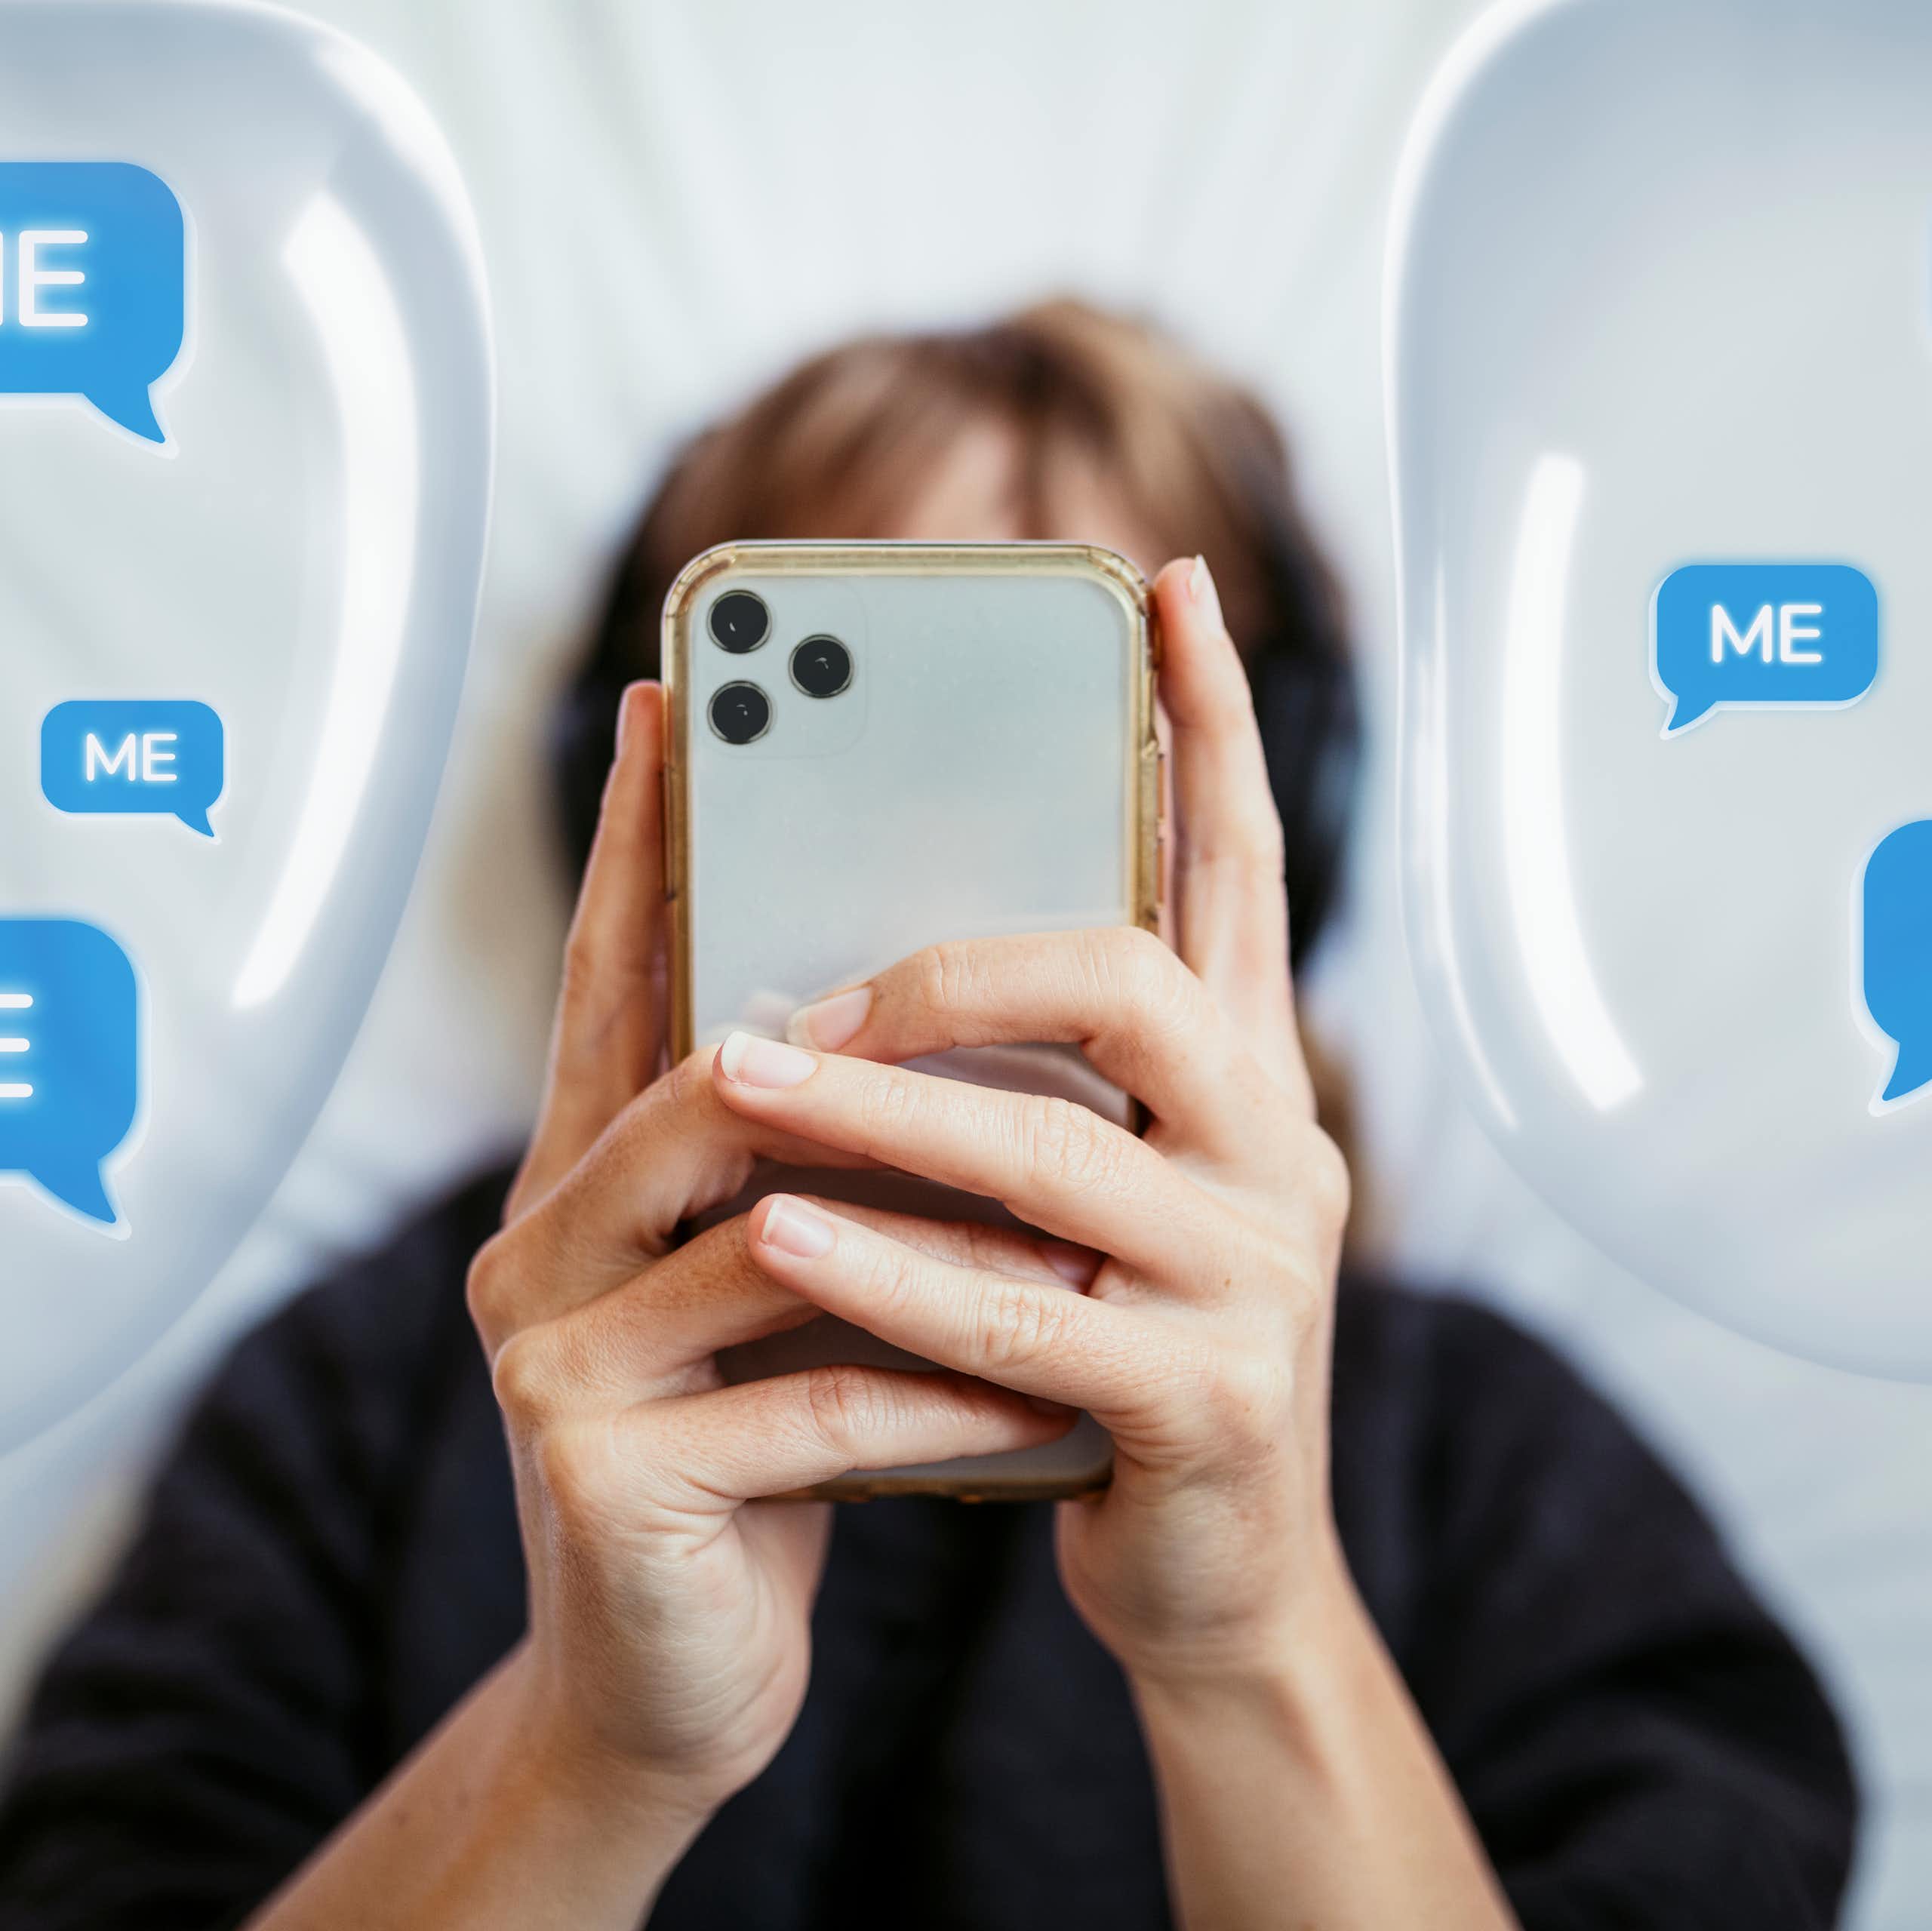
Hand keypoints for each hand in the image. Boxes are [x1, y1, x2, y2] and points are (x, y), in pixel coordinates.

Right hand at [467, 684, 1071, 1818]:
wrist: (673, 1682)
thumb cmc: (758, 1452)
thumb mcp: (784, 1290)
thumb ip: (820, 1166)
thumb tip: (942, 1019)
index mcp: (588, 1181)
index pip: (615, 980)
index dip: (635, 843)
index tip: (668, 705)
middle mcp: (539, 1241)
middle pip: (696, 1077)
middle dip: (836, 1023)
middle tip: (959, 939)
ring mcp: (551, 1356)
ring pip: (760, 1228)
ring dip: (926, 1216)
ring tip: (1069, 1176)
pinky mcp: (598, 1471)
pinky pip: (804, 1398)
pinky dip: (932, 1384)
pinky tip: (1032, 1387)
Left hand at [710, 557, 1354, 1687]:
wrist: (1223, 1575)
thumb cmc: (1121, 1354)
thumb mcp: (1106, 1196)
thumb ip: (1049, 1080)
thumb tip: (889, 953)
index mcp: (1250, 1079)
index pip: (1244, 868)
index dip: (1214, 725)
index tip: (1170, 588)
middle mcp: (1278, 1151)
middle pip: (1137, 981)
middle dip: (963, 960)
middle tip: (817, 986)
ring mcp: (1254, 1279)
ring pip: (1053, 1153)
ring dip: (882, 1111)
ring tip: (740, 1077)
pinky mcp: (1207, 1402)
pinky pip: (1020, 1320)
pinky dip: (887, 1274)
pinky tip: (779, 1240)